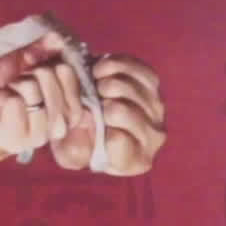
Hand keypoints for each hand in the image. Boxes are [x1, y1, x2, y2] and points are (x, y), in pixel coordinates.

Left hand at [0, 32, 86, 154]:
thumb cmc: (1, 85)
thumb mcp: (20, 62)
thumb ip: (39, 51)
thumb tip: (57, 39)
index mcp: (67, 108)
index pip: (73, 79)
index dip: (52, 66)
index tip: (36, 72)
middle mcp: (60, 125)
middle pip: (50, 79)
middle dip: (27, 75)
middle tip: (16, 86)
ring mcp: (40, 135)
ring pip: (32, 91)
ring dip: (13, 87)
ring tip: (7, 95)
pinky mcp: (17, 141)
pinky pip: (15, 104)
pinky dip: (2, 96)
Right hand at [51, 53, 166, 174]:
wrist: (91, 114)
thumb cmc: (81, 139)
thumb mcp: (69, 153)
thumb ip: (72, 148)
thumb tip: (85, 120)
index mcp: (134, 160)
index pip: (117, 142)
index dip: (96, 129)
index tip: (86, 123)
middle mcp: (153, 137)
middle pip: (122, 112)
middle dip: (99, 103)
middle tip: (89, 101)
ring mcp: (156, 109)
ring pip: (131, 89)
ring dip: (107, 84)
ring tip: (94, 85)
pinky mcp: (152, 85)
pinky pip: (138, 70)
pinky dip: (115, 66)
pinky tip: (100, 70)